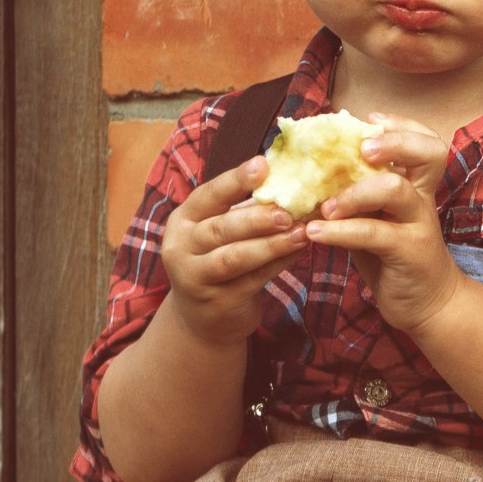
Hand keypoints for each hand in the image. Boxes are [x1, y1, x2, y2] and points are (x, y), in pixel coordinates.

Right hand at [161, 154, 311, 346]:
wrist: (203, 317)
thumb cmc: (218, 259)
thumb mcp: (220, 231)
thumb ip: (245, 207)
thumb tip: (288, 177)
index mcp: (183, 221)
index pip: (208, 196)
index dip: (234, 180)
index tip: (263, 164)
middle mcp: (182, 248)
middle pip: (220, 228)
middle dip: (257, 218)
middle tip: (289, 211)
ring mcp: (196, 278)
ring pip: (235, 258)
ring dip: (270, 244)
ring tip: (300, 233)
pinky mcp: (218, 302)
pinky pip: (252, 280)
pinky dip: (278, 264)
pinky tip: (299, 251)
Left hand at [304, 116, 458, 335]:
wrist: (426, 304)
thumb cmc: (393, 256)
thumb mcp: (376, 218)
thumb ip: (356, 194)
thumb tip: (309, 169)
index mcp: (416, 186)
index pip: (425, 141)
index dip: (402, 125)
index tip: (369, 120)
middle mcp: (422, 199)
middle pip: (428, 154)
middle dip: (393, 143)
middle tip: (360, 149)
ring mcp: (419, 225)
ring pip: (396, 190)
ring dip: (355, 192)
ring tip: (325, 205)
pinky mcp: (409, 253)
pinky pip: (375, 234)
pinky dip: (340, 232)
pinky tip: (314, 234)